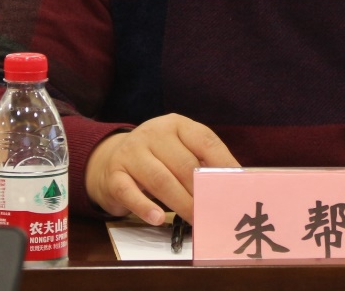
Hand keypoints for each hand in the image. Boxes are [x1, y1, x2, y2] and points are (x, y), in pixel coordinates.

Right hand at [84, 114, 239, 224]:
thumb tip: (230, 184)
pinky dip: (145, 208)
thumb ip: (200, 161)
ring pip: (161, 180)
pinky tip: (158, 219)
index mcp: (176, 124)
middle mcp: (153, 133)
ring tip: (196, 219)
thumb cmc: (156, 158)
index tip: (236, 185)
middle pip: (184, 164)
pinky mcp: (114, 174)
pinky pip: (130, 193)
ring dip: (181, 203)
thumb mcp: (177, 149)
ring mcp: (131, 153)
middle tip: (215, 211)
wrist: (108, 159)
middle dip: (202, 191)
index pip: (205, 141)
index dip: (224, 163)